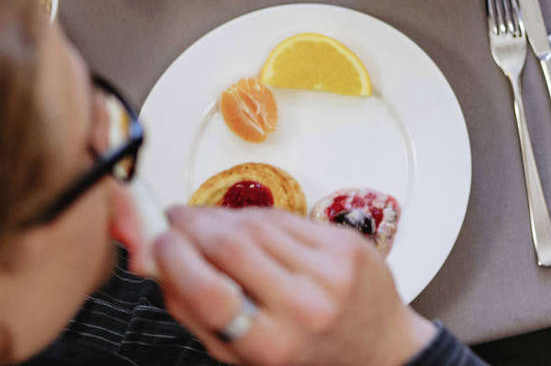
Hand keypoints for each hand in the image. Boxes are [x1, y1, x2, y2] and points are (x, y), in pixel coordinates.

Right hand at [153, 206, 434, 365]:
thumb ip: (199, 315)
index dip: (175, 259)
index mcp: (272, 345)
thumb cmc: (305, 357)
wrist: (378, 349)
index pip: (211, 292)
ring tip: (201, 219)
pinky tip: (242, 220)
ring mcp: (331, 269)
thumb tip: (159, 265)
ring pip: (259, 225)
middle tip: (171, 220)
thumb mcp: (244, 357)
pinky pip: (288, 219)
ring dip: (221, 216)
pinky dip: (257, 217)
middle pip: (232, 247)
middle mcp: (305, 304)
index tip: (156, 243)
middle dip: (193, 227)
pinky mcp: (347, 243)